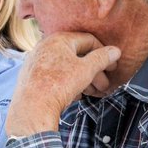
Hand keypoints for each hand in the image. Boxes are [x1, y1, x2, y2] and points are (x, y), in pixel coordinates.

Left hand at [5, 32, 119, 136]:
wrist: (32, 108)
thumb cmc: (58, 86)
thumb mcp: (86, 70)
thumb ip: (102, 58)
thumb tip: (115, 51)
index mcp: (58, 39)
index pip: (88, 40)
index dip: (104, 53)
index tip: (112, 67)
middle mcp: (45, 46)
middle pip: (77, 55)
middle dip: (94, 71)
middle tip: (104, 85)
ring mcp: (36, 61)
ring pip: (66, 67)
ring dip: (83, 79)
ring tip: (92, 93)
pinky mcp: (31, 76)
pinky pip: (55, 76)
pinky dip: (68, 83)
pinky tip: (75, 95)